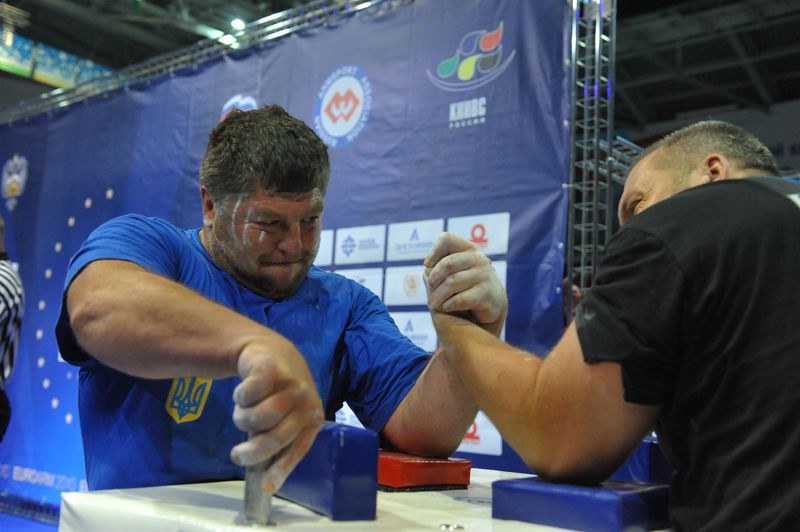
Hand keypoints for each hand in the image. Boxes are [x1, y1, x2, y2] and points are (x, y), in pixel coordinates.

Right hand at [230, 337, 323, 492]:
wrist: (271, 351)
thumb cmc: (278, 392)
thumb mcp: (286, 416)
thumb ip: (278, 438)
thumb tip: (263, 478)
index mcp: (313, 418)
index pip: (298, 449)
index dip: (281, 470)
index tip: (265, 488)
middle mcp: (306, 401)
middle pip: (275, 437)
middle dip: (252, 452)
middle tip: (237, 456)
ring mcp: (290, 384)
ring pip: (258, 418)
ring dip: (243, 419)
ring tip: (243, 412)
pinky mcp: (271, 370)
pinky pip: (247, 395)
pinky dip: (240, 397)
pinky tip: (243, 392)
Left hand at [424, 232, 507, 335]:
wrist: (493, 305)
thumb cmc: (467, 287)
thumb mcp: (454, 273)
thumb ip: (439, 268)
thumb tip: (427, 269)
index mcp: (469, 249)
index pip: (446, 239)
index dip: (433, 251)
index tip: (427, 265)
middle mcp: (479, 259)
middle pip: (447, 263)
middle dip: (433, 279)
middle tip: (429, 291)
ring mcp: (485, 276)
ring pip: (452, 282)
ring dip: (437, 296)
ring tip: (433, 303)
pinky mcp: (487, 294)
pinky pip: (460, 299)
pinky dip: (447, 305)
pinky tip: (445, 307)